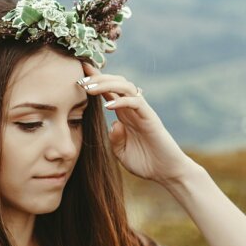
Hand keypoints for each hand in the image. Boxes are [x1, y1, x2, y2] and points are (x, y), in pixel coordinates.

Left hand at [78, 62, 198, 183]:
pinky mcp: (151, 119)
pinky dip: (121, 102)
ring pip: (126, 87)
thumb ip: (115, 138)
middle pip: (116, 83)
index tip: (79, 73)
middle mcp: (132, 109)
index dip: (95, 80)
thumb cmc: (144, 162)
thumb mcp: (121, 152)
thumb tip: (113, 124)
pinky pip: (136, 103)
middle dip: (98, 78)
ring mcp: (142, 112)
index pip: (108, 91)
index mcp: (123, 114)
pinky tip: (107, 106)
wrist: (166, 172)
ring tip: (89, 89)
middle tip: (80, 80)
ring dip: (106, 85)